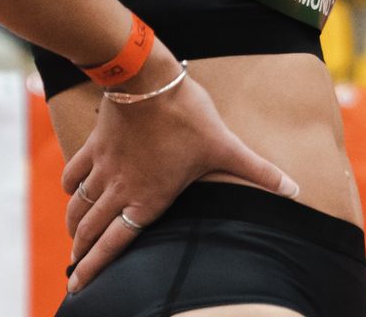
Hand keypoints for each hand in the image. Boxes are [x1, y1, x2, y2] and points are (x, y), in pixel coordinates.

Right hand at [61, 60, 297, 293]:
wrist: (149, 80)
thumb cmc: (188, 115)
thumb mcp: (226, 145)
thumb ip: (259, 171)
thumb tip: (295, 189)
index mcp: (149, 199)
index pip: (116, 243)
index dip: (95, 268)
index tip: (79, 286)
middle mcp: (121, 189)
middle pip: (92, 230)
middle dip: (82, 254)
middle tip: (76, 272)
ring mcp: (104, 168)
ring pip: (80, 207)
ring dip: (75, 225)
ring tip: (74, 239)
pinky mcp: (95, 146)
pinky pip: (74, 174)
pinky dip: (71, 187)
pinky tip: (72, 192)